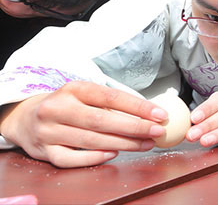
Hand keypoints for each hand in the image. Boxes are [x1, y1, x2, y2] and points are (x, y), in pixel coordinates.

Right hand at [0, 81, 167, 167]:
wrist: (26, 118)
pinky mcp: (44, 152)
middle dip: (134, 127)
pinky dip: (95, 157)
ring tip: (145, 144)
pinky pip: (73, 159)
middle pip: (102, 120)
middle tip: (156, 131)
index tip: (160, 114)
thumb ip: (111, 103)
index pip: (110, 97)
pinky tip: (114, 154)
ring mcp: (49, 131)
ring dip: (123, 144)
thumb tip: (149, 113)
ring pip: (91, 140)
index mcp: (73, 89)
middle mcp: (58, 108)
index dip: (137, 106)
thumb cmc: (67, 105)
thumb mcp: (84, 94)